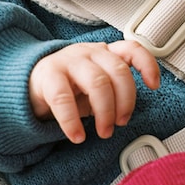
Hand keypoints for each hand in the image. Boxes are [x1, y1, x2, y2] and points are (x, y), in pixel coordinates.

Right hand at [29, 39, 160, 142]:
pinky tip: (76, 135)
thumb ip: (115, 91)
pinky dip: (72, 122)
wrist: (30, 84)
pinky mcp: (48, 75)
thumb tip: (128, 115)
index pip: (132, 49)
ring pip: (97, 83)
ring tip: (103, 132)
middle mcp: (89, 52)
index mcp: (105, 53)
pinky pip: (63, 99)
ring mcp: (69, 61)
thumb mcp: (96, 85)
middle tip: (120, 123)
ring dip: (105, 112)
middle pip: (118, 72)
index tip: (153, 85)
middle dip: (125, 102)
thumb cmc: (69, 86)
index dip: (147, 65)